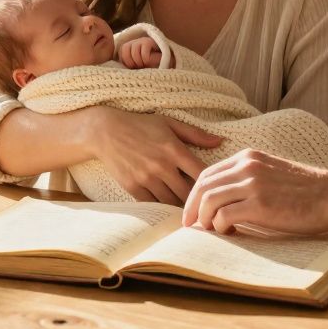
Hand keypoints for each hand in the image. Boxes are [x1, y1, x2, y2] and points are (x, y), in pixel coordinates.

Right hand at [83, 106, 221, 204]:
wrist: (106, 132)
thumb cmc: (141, 125)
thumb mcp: (169, 123)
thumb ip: (196, 134)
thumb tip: (221, 141)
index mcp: (174, 149)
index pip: (201, 174)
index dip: (211, 183)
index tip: (215, 187)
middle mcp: (162, 166)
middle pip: (188, 193)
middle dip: (197, 198)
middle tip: (203, 201)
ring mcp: (146, 178)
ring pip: (171, 201)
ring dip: (180, 204)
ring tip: (187, 204)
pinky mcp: (133, 187)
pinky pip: (153, 204)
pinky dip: (161, 205)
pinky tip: (167, 202)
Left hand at [119, 37, 162, 68]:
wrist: (166, 68)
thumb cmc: (149, 70)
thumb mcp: (134, 68)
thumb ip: (126, 64)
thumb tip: (115, 65)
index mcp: (130, 47)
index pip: (120, 51)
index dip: (126, 61)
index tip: (133, 68)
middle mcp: (135, 42)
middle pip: (124, 48)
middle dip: (131, 61)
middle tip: (139, 67)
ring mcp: (143, 40)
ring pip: (134, 50)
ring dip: (139, 61)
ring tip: (145, 64)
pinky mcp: (151, 42)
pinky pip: (143, 50)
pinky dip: (146, 59)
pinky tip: (150, 61)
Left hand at [182, 149, 327, 234]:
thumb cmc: (306, 191)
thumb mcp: (272, 173)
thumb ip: (249, 179)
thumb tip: (224, 201)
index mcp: (249, 157)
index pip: (207, 173)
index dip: (194, 194)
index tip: (192, 212)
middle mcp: (247, 166)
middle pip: (202, 186)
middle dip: (191, 208)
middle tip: (190, 226)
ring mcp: (253, 184)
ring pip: (209, 200)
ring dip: (205, 220)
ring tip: (212, 232)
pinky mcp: (260, 205)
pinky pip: (225, 216)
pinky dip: (221, 227)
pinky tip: (231, 233)